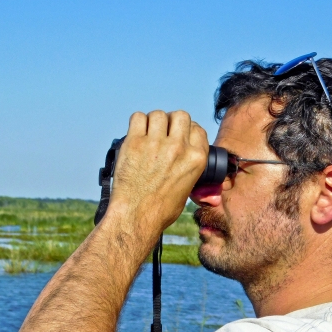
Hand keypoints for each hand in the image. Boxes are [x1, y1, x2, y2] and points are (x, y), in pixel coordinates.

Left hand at [108, 110, 208, 236]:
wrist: (136, 217)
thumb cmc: (160, 209)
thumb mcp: (188, 188)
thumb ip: (189, 167)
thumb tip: (184, 156)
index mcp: (196, 158)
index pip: (197, 129)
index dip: (187, 131)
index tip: (179, 136)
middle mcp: (179, 148)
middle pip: (180, 115)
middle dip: (172, 122)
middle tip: (163, 133)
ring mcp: (156, 144)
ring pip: (158, 114)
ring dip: (153, 122)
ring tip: (147, 134)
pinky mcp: (134, 143)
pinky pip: (137, 118)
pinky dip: (137, 123)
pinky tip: (136, 134)